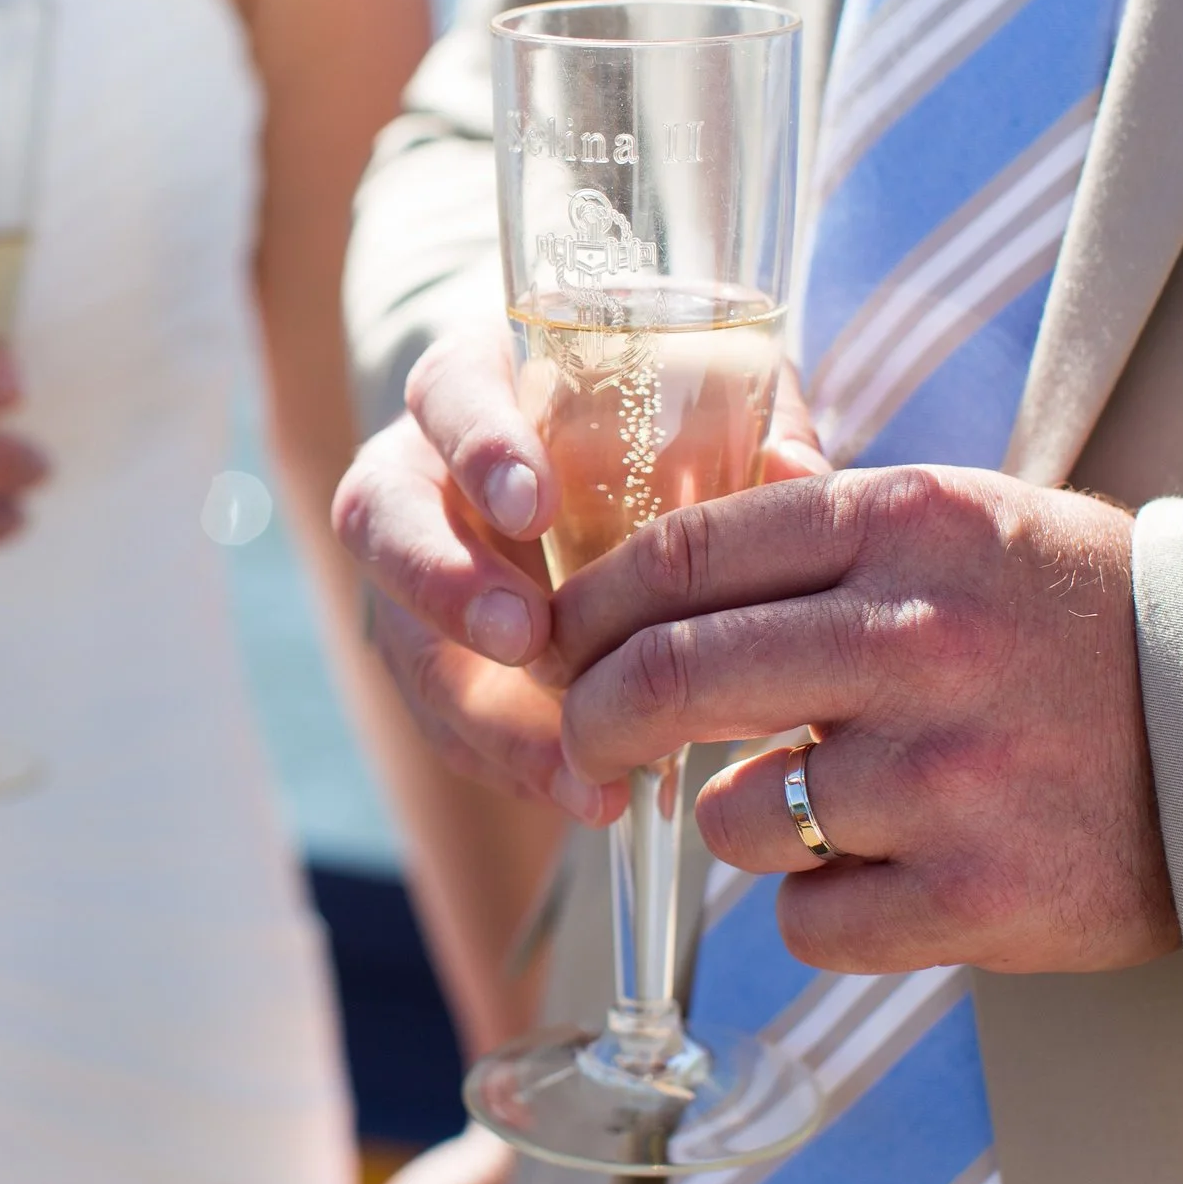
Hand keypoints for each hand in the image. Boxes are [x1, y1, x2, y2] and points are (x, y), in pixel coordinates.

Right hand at [332, 326, 829, 823]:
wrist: (589, 489)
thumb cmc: (652, 423)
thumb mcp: (701, 398)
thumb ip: (746, 423)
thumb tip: (799, 468)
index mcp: (478, 388)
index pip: (448, 393)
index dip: (479, 447)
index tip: (533, 504)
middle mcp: (421, 475)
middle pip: (383, 517)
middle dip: (445, 582)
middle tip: (525, 634)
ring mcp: (412, 573)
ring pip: (404, 638)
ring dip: (482, 708)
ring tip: (570, 761)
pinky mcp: (430, 659)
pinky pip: (446, 719)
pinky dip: (513, 762)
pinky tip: (583, 795)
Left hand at [553, 465, 1175, 973]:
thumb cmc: (1069, 617)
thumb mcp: (959, 524)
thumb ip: (815, 529)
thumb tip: (638, 562)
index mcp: (907, 526)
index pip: (681, 554)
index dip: (589, 604)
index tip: (557, 638)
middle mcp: (920, 641)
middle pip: (668, 678)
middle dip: (591, 716)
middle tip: (584, 735)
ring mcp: (948, 777)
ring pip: (730, 814)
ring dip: (729, 816)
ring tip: (797, 800)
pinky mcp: (978, 898)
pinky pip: (803, 921)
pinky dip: (809, 907)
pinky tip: (867, 872)